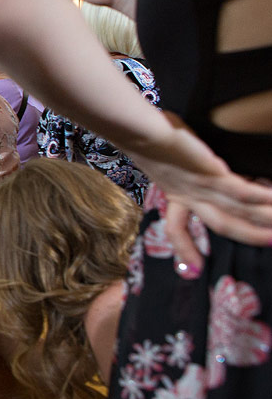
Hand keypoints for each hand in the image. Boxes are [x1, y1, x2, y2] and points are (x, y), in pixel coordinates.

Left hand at [132, 113, 271, 274]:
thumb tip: (205, 166)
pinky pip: (238, 191)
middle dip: (248, 236)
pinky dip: (260, 196)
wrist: (139, 129)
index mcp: (173, 193)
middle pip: (221, 224)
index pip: (176, 228)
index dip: (185, 249)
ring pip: (235, 210)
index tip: (194, 268)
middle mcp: (187, 195)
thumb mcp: (164, 159)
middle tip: (270, 243)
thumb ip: (183, 168)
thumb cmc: (151, 134)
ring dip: (261, 219)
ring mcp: (199, 186)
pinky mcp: (209, 173)